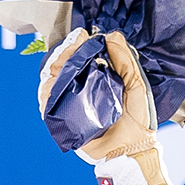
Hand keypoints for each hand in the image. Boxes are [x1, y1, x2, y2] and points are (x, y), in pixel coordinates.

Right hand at [39, 27, 175, 184]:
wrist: (134, 149)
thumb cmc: (138, 119)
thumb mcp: (136, 84)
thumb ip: (125, 59)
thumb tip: (111, 35)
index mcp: (96, 80)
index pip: (78, 58)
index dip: (76, 44)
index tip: (81, 36)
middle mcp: (80, 91)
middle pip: (61, 66)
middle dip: (64, 51)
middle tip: (72, 43)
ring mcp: (70, 104)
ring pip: (51, 81)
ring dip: (54, 65)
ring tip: (63, 56)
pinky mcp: (63, 120)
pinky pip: (47, 103)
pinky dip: (46, 90)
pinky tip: (52, 78)